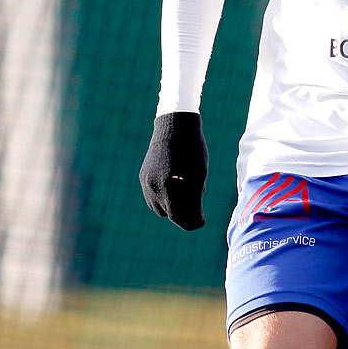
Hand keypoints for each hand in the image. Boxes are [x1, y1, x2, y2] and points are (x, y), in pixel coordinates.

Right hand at [140, 112, 208, 230]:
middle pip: (169, 214)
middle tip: (199, 212)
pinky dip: (165, 197)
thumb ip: (196, 200)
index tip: (203, 222)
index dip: (192, 223)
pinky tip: (178, 187)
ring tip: (188, 196)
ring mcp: (146, 181)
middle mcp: (152, 187)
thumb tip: (197, 221)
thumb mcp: (199, 175)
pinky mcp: (144, 176)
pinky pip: (153, 196)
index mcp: (167, 187)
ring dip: (173, 207)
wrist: (175, 124)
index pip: (178, 217)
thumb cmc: (192, 149)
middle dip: (184, 215)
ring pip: (159, 208)